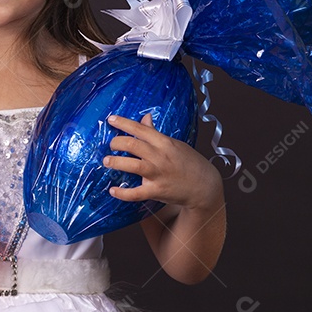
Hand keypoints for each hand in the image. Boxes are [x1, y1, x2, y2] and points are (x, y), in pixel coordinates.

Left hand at [103, 113, 222, 210]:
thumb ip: (156, 133)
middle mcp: (160, 156)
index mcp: (164, 142)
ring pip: (132, 165)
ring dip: (115, 162)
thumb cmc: (189, 163)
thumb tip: (145, 118)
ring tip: (107, 161)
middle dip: (116, 143)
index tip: (111, 119)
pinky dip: (122, 193)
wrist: (204, 185)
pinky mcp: (156, 191)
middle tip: (111, 145)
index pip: (140, 129)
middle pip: (132, 144)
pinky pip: (136, 193)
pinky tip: (113, 190)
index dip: (123, 123)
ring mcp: (158, 174)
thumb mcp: (174, 144)